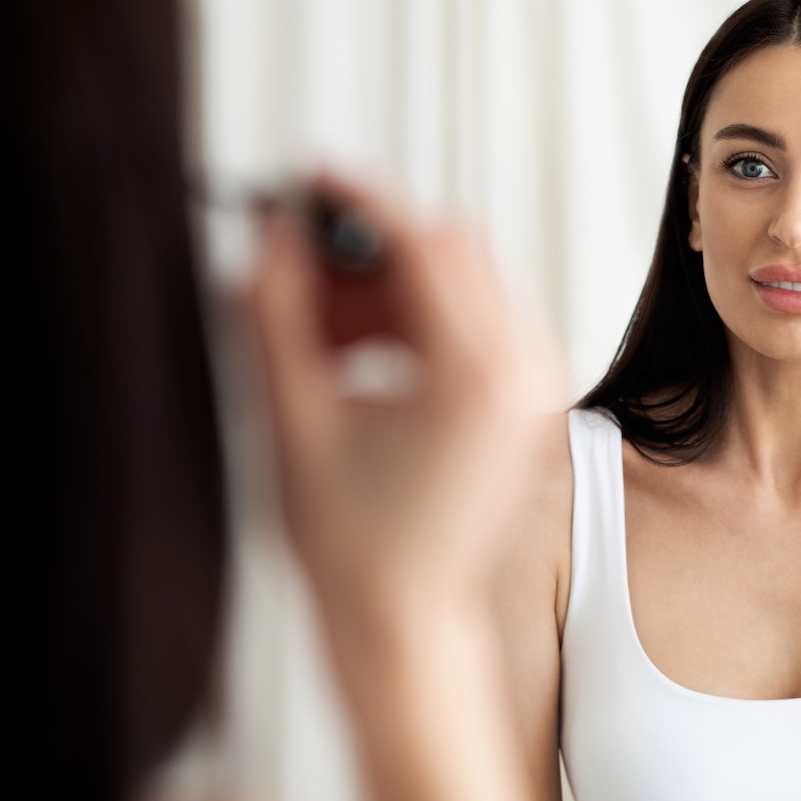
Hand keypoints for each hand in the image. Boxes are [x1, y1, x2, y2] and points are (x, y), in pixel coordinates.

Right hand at [244, 174, 561, 644]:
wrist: (402, 623)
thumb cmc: (353, 545)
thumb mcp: (294, 417)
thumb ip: (277, 313)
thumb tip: (268, 231)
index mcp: (480, 376)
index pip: (423, 242)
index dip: (359, 200)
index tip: (307, 177)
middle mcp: (525, 371)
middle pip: (445, 252)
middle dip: (363, 250)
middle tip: (290, 266)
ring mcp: (532, 383)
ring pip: (451, 283)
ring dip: (378, 288)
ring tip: (308, 335)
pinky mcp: (521, 396)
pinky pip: (463, 319)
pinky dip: (405, 319)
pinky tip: (345, 357)